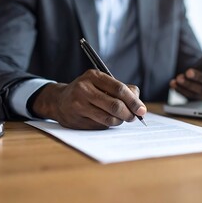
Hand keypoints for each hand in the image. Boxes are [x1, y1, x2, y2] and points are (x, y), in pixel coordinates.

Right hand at [31, 70, 146, 128]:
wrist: (59, 100)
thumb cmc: (88, 90)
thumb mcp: (102, 82)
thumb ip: (123, 89)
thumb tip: (139, 104)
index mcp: (93, 76)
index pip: (119, 89)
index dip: (133, 101)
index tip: (142, 110)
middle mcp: (84, 89)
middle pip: (115, 105)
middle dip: (129, 114)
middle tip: (134, 117)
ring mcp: (78, 105)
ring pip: (108, 118)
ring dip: (119, 121)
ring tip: (121, 118)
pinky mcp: (76, 120)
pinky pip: (100, 126)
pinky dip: (108, 125)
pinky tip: (106, 119)